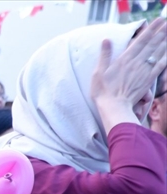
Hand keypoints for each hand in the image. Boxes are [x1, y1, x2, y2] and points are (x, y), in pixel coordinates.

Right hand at [91, 17, 165, 132]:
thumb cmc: (103, 91)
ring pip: (157, 53)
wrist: (114, 107)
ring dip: (163, 42)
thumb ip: (104, 55)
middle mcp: (136, 62)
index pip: (140, 40)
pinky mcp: (148, 79)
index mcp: (124, 59)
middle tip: (166, 23)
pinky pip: (160, 66)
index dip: (150, 29)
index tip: (157, 20)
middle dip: (160, 32)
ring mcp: (144, 71)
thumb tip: (106, 39)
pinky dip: (165, 57)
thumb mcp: (99, 72)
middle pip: (151, 44)